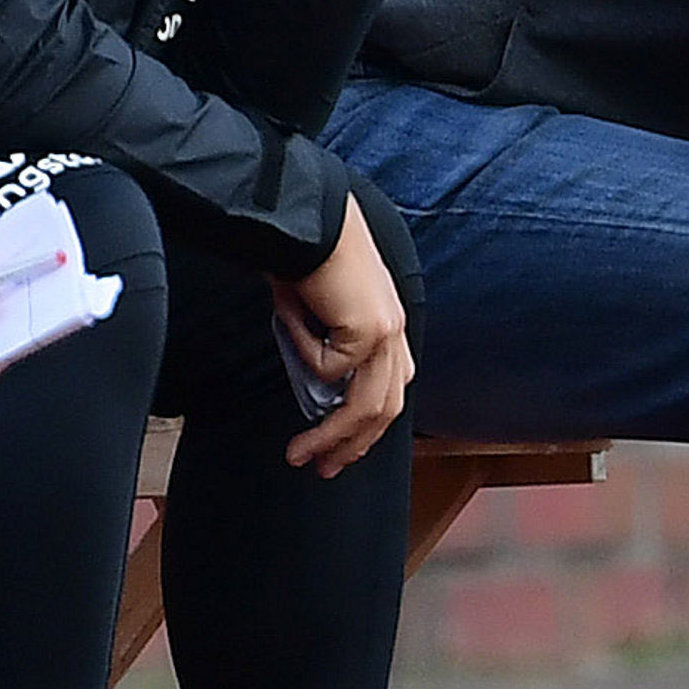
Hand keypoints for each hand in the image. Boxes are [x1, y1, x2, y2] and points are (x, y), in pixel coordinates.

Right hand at [269, 195, 413, 475]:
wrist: (309, 219)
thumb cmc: (307, 258)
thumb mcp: (317, 317)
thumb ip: (326, 353)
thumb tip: (315, 396)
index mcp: (389, 327)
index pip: (389, 393)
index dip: (367, 429)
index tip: (337, 452)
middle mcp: (396, 332)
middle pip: (384, 410)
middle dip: (353, 446)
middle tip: (324, 469)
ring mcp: (388, 332)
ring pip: (365, 406)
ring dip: (331, 436)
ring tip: (300, 455)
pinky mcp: (370, 330)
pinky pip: (329, 368)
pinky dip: (302, 350)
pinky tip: (292, 316)